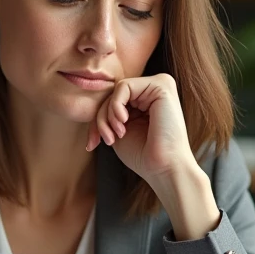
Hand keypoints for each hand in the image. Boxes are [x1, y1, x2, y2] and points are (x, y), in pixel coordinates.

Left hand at [88, 73, 221, 240]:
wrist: (164, 168)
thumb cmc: (144, 156)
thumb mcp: (117, 130)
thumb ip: (108, 112)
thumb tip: (90, 100)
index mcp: (146, 100)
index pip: (113, 101)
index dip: (98, 120)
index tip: (93, 144)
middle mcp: (154, 90)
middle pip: (113, 95)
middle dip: (100, 119)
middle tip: (106, 140)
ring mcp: (159, 84)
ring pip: (116, 90)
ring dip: (108, 115)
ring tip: (116, 135)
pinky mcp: (161, 85)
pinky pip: (124, 86)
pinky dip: (116, 106)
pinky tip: (124, 122)